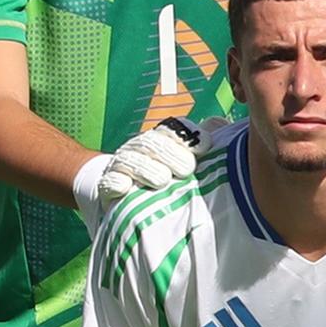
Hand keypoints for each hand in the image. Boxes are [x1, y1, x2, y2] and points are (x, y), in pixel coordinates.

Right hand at [86, 117, 201, 219]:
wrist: (130, 204)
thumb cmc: (171, 182)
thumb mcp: (190, 163)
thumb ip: (202, 143)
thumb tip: (218, 122)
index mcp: (162, 141)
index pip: (173, 129)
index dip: (187, 135)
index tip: (204, 147)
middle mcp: (140, 150)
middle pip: (152, 142)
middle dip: (170, 153)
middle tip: (187, 169)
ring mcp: (121, 168)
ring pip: (130, 160)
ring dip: (146, 168)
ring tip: (162, 180)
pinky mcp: (107, 188)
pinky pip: (108, 182)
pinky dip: (116, 183)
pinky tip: (125, 187)